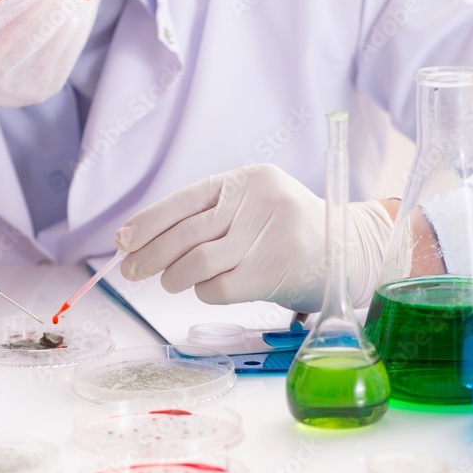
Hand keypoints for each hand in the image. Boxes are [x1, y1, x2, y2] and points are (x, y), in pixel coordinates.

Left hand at [115, 164, 392, 310]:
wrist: (349, 250)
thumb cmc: (285, 229)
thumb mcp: (253, 204)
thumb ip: (209, 214)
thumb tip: (142, 240)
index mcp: (246, 180)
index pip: (184, 200)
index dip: (148, 223)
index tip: (123, 241)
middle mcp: (257, 203)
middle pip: (185, 234)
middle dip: (149, 255)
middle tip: (131, 270)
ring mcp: (268, 237)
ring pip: (196, 262)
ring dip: (174, 277)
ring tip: (169, 282)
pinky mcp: (274, 272)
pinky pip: (218, 288)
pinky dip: (204, 292)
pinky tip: (207, 289)